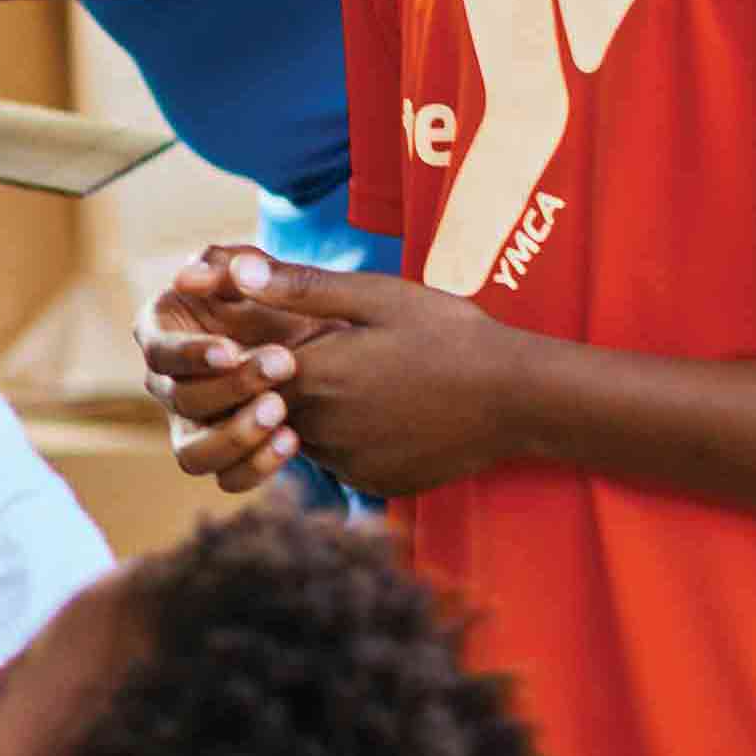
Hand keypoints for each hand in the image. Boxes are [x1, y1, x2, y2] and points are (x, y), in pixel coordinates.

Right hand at [138, 242, 342, 492]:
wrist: (323, 347)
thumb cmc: (279, 302)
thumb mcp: (261, 273)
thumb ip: (231, 264)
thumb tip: (191, 273)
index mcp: (163, 333)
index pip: (159, 350)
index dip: (190, 354)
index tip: (230, 351)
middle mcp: (168, 384)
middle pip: (180, 400)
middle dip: (232, 387)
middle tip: (284, 364)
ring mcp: (193, 426)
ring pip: (192, 455)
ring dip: (235, 437)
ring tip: (281, 413)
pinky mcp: (224, 458)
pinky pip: (227, 479)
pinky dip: (257, 467)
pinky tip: (293, 439)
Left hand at [217, 252, 528, 497]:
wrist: (519, 398)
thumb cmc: (449, 334)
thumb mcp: (376, 296)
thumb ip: (301, 287)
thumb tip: (235, 271)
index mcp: (315, 376)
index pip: (242, 370)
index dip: (246, 351)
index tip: (270, 332)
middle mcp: (322, 429)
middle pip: (268, 406)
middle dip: (278, 381)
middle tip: (324, 354)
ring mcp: (350, 463)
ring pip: (302, 436)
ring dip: (313, 411)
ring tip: (356, 379)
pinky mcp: (376, 484)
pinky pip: (340, 461)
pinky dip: (346, 439)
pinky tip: (381, 411)